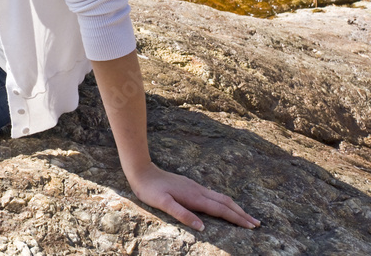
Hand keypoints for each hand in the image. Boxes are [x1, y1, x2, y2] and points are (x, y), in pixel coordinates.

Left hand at [127, 162, 260, 230]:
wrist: (141, 171)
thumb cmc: (150, 190)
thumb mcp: (162, 204)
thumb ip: (182, 214)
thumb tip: (202, 228)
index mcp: (194, 197)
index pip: (221, 210)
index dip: (237, 219)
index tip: (251, 226)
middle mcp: (198, 190)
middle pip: (226, 203)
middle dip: (242, 214)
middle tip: (257, 223)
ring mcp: (195, 187)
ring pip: (221, 197)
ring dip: (235, 207)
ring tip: (246, 215)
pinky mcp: (191, 185)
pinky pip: (213, 195)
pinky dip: (225, 202)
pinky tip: (224, 205)